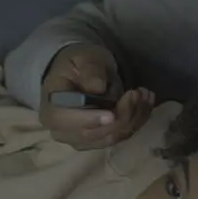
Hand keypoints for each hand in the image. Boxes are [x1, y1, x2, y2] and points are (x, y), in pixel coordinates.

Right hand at [39, 43, 154, 149]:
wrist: (82, 73)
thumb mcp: (83, 58)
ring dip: (133, 117)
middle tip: (137, 93)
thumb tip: (97, 86)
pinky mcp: (101, 140)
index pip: (64, 120)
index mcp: (51, 109)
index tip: (112, 114)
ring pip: (112, 136)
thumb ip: (89, 71)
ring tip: (145, 94)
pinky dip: (138, 120)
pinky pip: (122, 135)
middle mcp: (63, 131)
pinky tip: (146, 102)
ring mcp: (82, 139)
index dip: (89, 120)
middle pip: (93, 133)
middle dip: (120, 115)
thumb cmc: (79, 63)